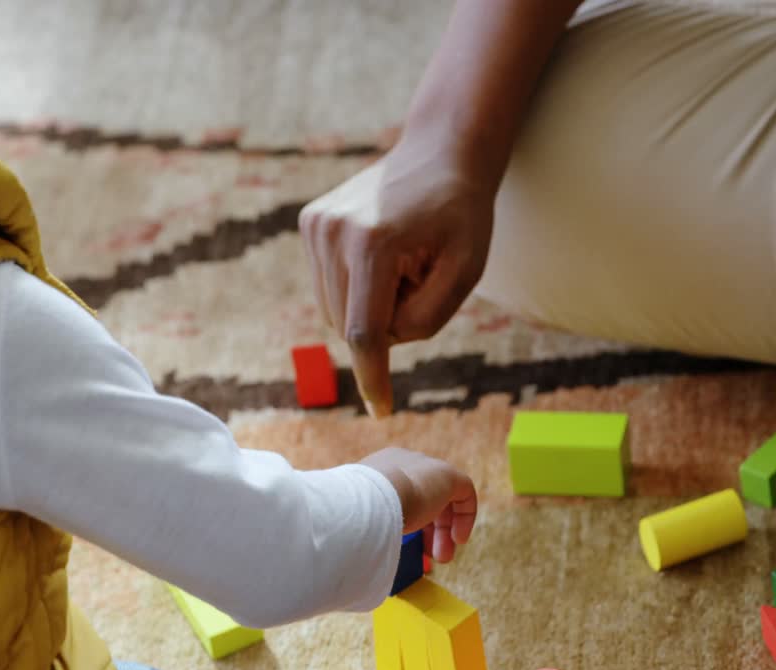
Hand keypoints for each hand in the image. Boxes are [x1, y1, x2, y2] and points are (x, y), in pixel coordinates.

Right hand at [299, 139, 495, 416]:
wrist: (441, 151)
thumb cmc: (461, 213)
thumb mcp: (466, 270)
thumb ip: (427, 317)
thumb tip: (382, 343)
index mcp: (372, 243)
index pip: (365, 333)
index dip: (373, 377)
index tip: (381, 411)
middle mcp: (333, 233)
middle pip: (349, 324)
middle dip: (385, 323)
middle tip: (422, 281)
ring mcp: (316, 225)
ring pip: (335, 310)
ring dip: (369, 306)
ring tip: (403, 263)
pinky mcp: (310, 223)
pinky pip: (329, 286)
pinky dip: (356, 287)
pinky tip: (383, 253)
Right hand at [359, 448, 477, 562]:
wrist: (368, 500)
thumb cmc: (357, 516)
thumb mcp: (363, 519)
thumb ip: (372, 525)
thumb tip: (369, 546)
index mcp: (380, 468)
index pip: (403, 492)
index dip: (412, 521)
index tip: (412, 545)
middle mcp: (404, 462)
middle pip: (425, 495)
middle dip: (430, 530)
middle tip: (430, 556)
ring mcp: (426, 466)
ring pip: (443, 498)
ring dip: (444, 531)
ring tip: (443, 558)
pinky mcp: (447, 474)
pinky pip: (464, 492)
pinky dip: (464, 517)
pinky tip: (458, 540)